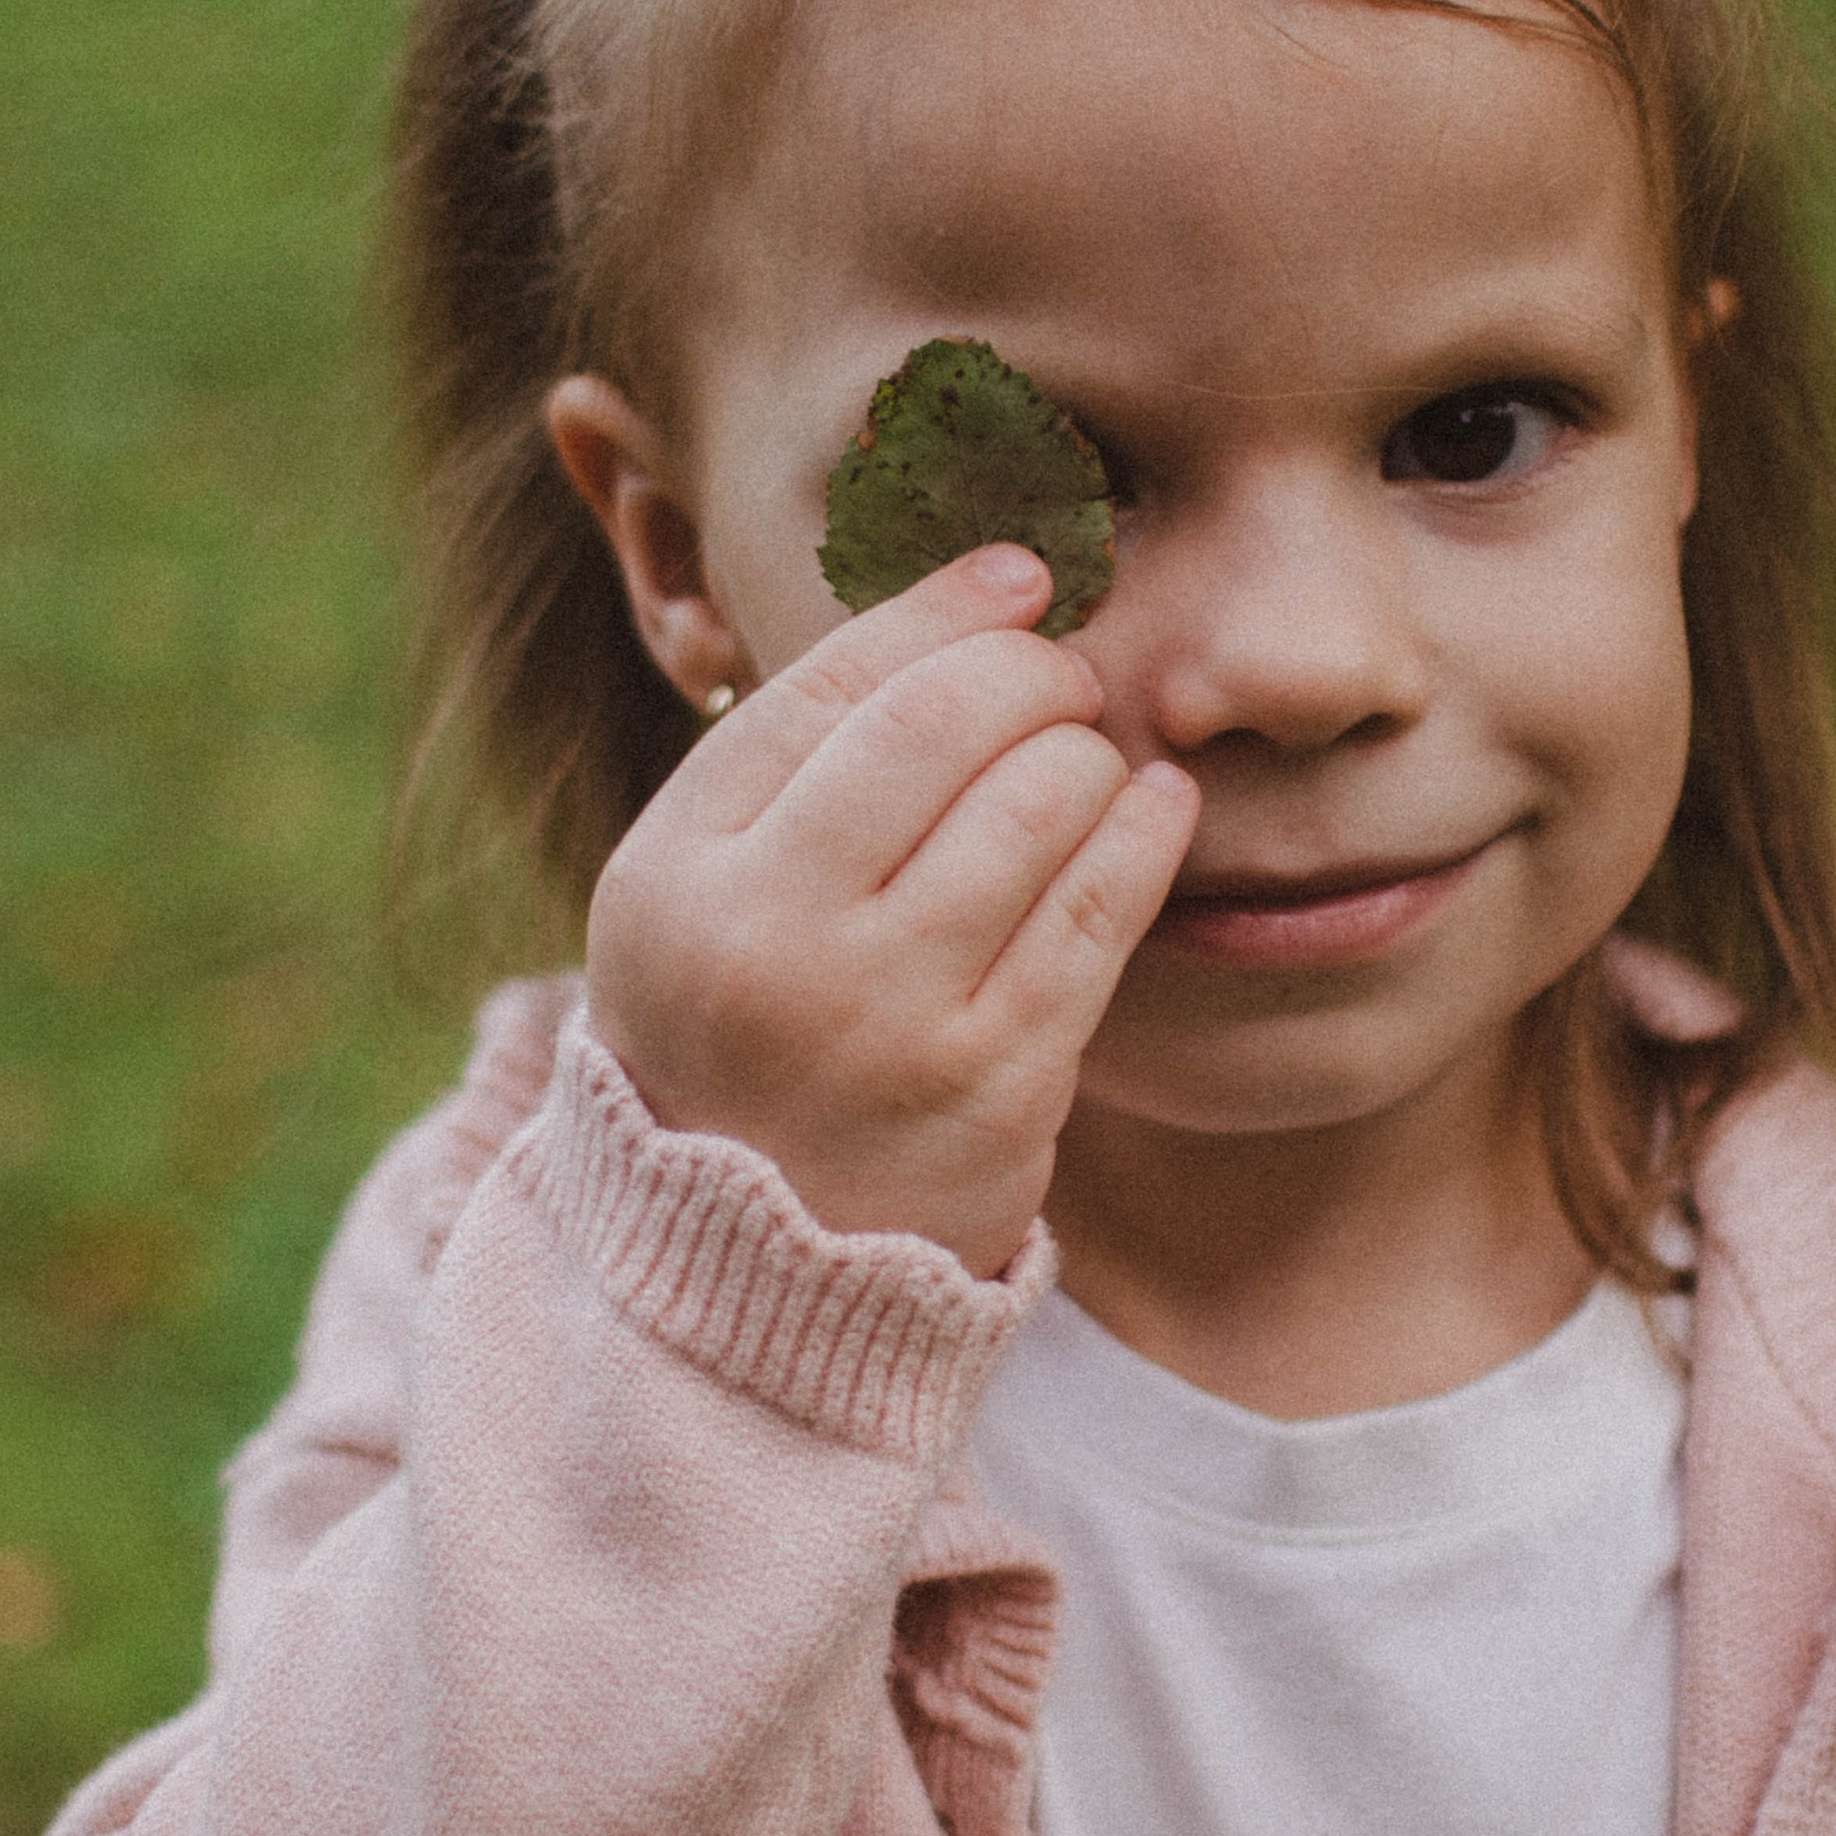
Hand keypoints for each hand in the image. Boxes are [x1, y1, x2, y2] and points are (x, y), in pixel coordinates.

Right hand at [586, 548, 1199, 1277]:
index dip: (941, 610)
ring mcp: (893, 1025)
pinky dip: (1143, 831)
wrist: (755, 1260)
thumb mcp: (696, 893)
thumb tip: (978, 598)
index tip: (1017, 575)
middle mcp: (776, 945)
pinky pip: (1101, 914)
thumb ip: (792, 761)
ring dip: (1086, 753)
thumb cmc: (741, 1028)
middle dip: (1028, 671)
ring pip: (1038, 804)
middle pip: (941, 725)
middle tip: (1058, 678)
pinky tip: (1154, 803)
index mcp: (681, 877)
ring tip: (1085, 761)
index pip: (830, 688)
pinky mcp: (998, 1089)